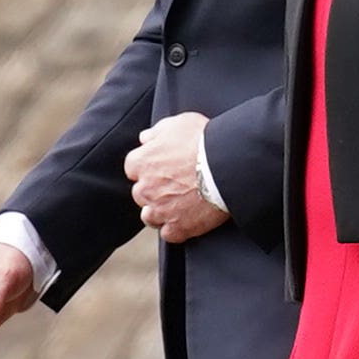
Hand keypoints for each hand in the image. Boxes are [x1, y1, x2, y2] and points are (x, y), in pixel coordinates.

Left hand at [126, 113, 221, 241]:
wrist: (226, 166)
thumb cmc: (202, 141)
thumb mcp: (177, 124)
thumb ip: (157, 132)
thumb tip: (145, 138)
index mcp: (141, 162)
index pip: (133, 167)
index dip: (149, 166)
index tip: (163, 166)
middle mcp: (145, 189)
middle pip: (141, 193)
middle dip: (153, 190)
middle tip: (174, 184)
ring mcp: (161, 211)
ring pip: (150, 216)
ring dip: (160, 212)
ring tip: (178, 205)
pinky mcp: (178, 228)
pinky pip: (169, 234)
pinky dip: (176, 228)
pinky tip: (186, 220)